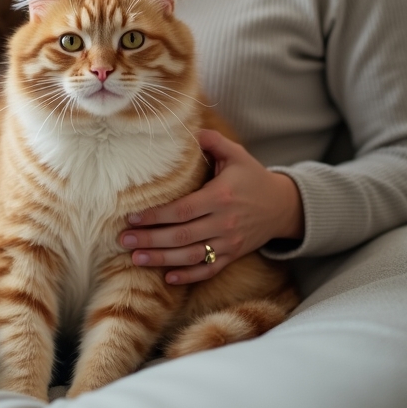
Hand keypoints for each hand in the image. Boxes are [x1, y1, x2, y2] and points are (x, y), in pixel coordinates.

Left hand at [120, 129, 303, 284]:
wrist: (283, 206)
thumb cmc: (252, 176)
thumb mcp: (236, 154)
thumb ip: (211, 141)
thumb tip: (188, 129)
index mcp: (220, 196)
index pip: (182, 210)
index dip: (156, 216)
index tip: (132, 217)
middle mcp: (223, 223)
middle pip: (181, 236)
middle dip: (150, 239)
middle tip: (123, 239)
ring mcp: (228, 242)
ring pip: (191, 256)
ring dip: (161, 259)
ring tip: (135, 258)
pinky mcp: (232, 255)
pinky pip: (209, 269)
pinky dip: (188, 276)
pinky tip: (167, 278)